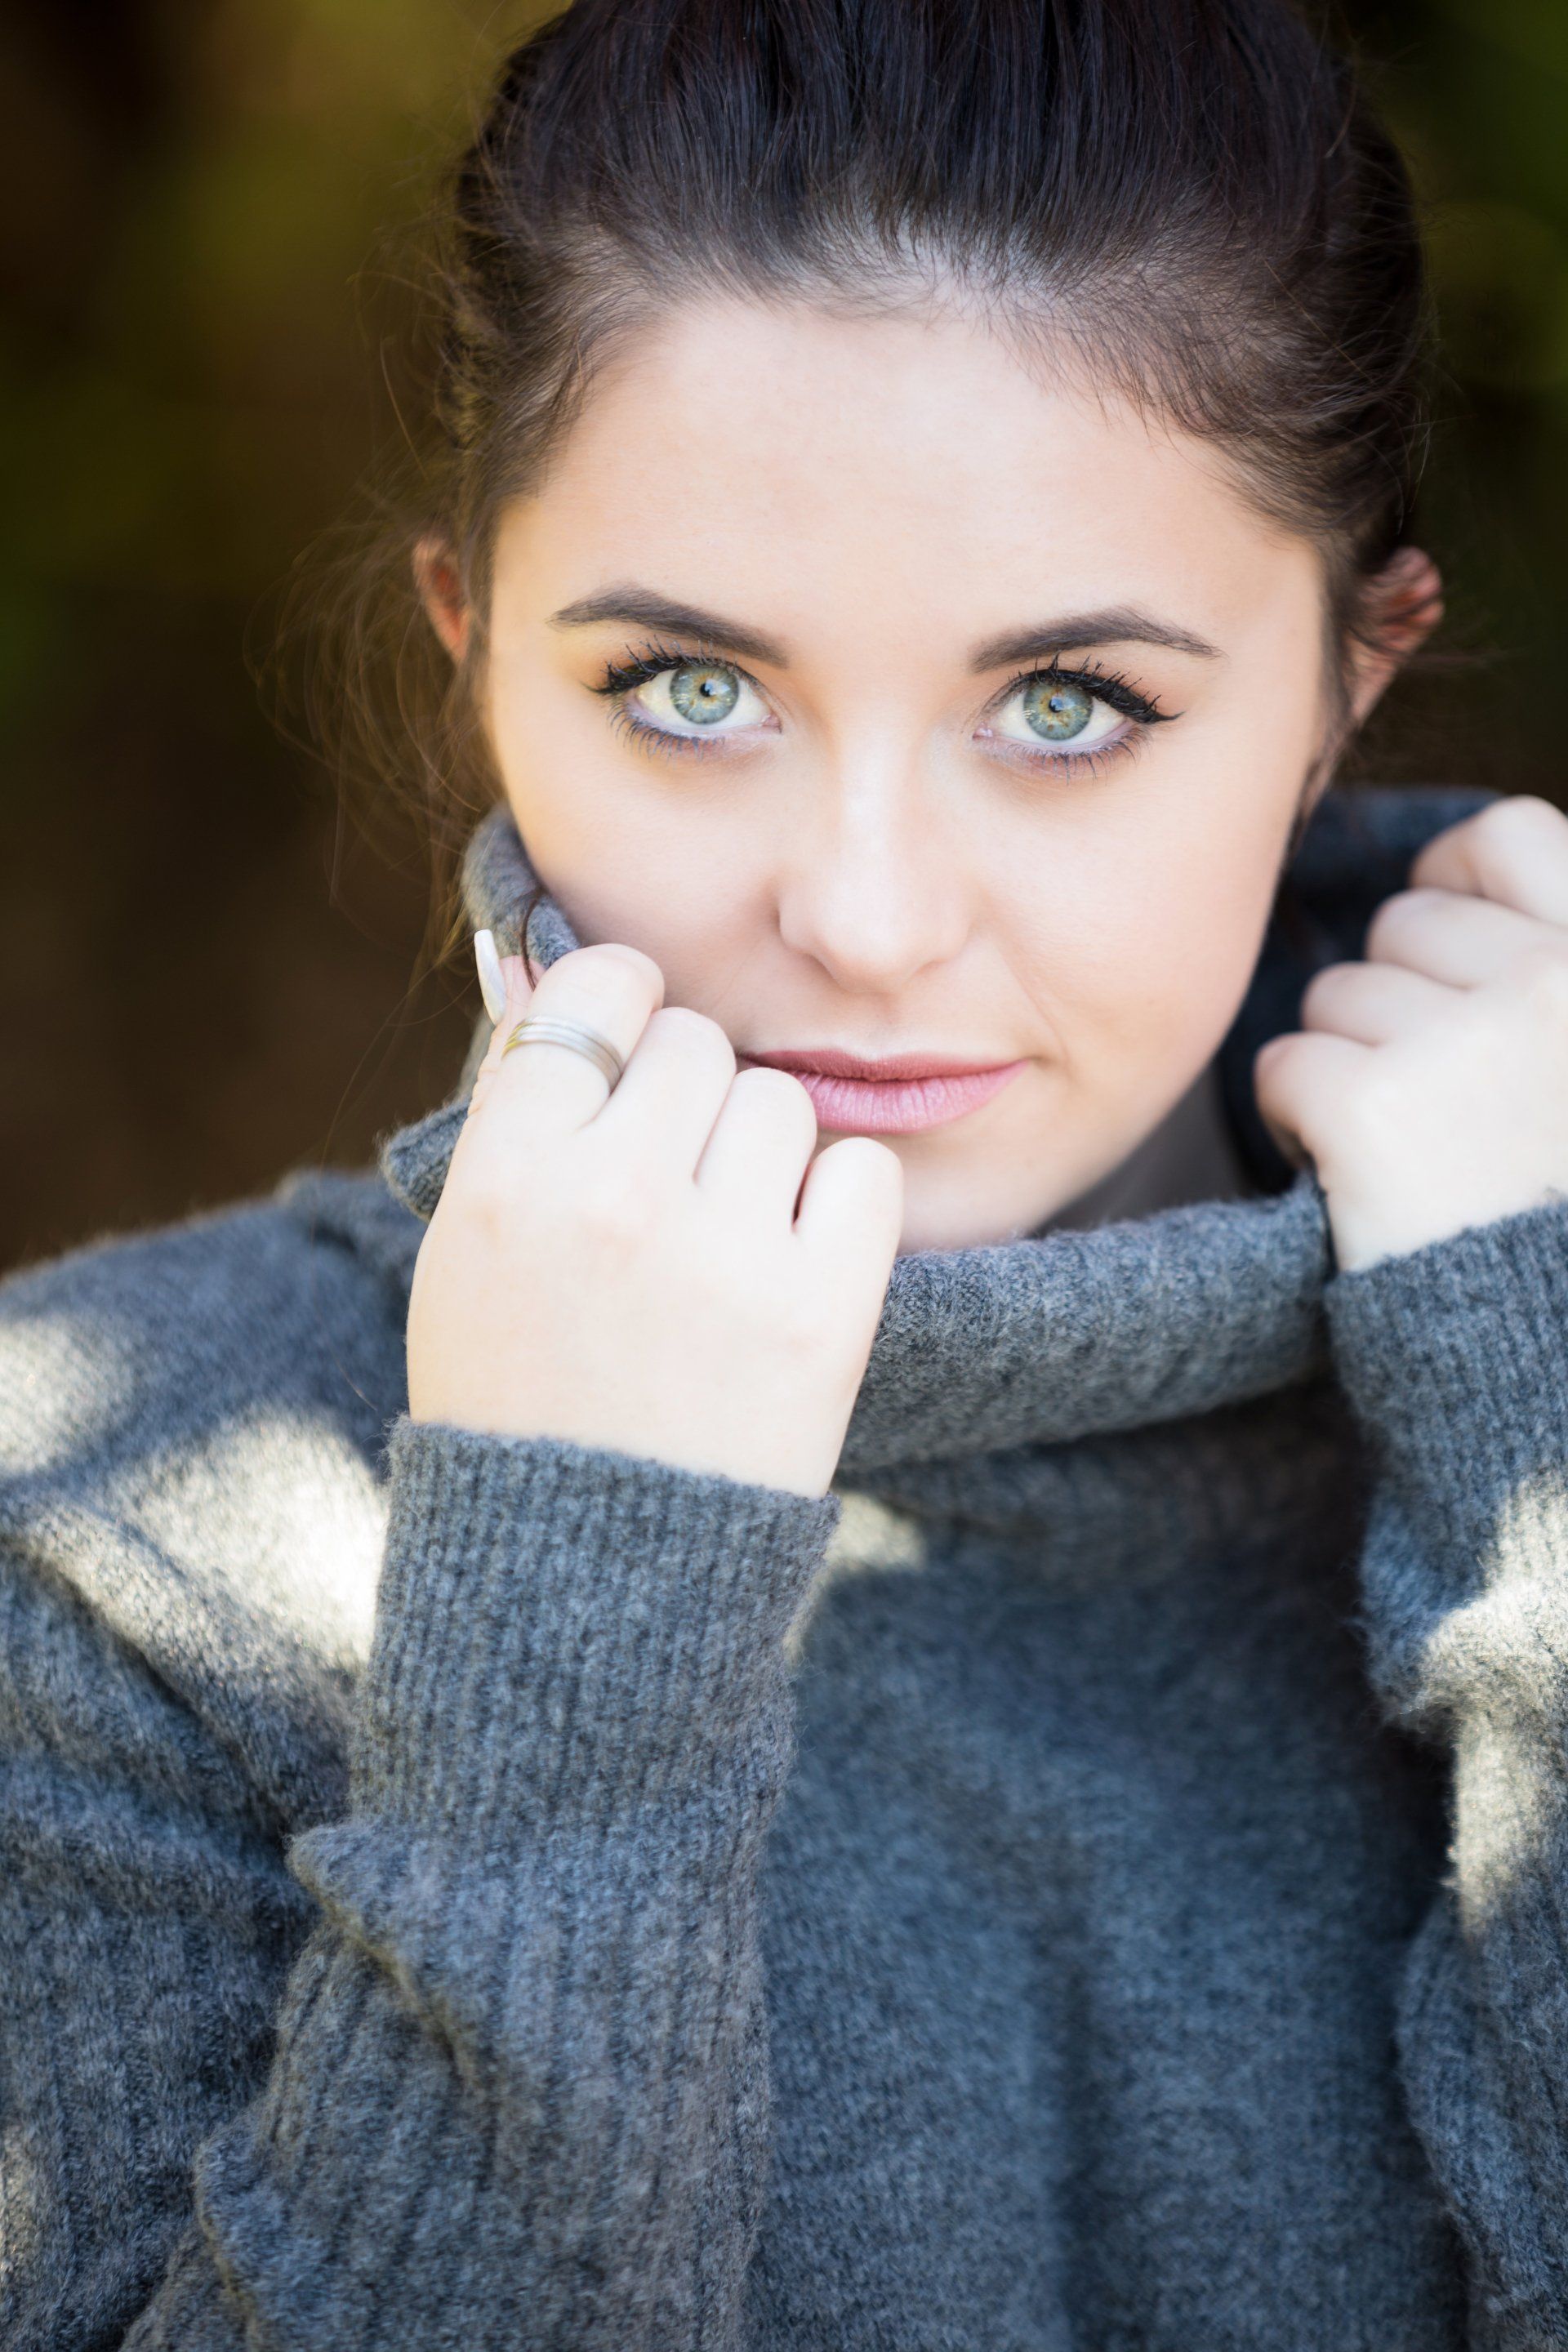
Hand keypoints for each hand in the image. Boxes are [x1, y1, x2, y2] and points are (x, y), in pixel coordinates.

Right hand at [406, 940, 903, 1496]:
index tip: (632, 1058)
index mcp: (508, 1176)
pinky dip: (837, 1207)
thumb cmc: (518, 1400)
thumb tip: (573, 976)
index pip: (598, 992)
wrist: (585, 1582)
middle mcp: (614, 1197)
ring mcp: (723, 1255)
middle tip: (673, 1184)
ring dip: (762, 1152)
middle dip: (689, 1097)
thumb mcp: (466, 1253)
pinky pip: (863, 1172)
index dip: (623, 1014)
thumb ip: (520, 1116)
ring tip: (725, 1241)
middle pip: (696, 1043)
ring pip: (779, 1099)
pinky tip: (793, 1262)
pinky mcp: (821, 1311)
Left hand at [1255, 795, 1567, 1271]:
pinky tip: (1354, 1174)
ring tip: (1408, 1146)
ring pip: (1334, 994)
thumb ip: (1538, 966)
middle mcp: (1555, 982)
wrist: (1536, 1354)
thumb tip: (1442, 875)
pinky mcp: (1373, 1103)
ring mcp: (1464, 1040)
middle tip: (1435, 1097)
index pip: (1506, 835)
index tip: (1440, 953)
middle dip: (1392, 998)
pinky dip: (1297, 1119)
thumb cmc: (1553, 1204)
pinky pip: (1285, 1064)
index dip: (1451, 882)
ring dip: (1344, 1062)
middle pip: (1402, 923)